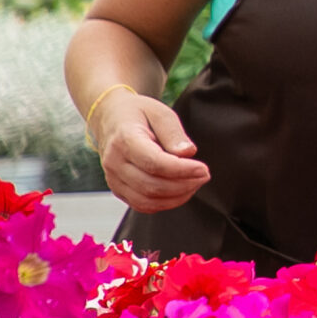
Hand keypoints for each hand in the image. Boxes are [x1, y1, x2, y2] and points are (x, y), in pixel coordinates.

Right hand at [96, 91, 210, 212]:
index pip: (153, 162)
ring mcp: (113, 178)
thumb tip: (188, 153)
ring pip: (146, 200)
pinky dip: (164, 203)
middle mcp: (114, 162)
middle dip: (184, 185)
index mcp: (124, 139)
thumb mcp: (160, 112)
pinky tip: (181, 191)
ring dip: (176, 197)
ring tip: (196, 183)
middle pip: (151, 185)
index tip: (203, 169)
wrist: (112, 119)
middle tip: (204, 175)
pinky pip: (141, 205)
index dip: (181, 169)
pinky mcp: (117, 189)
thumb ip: (174, 133)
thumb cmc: (139, 113)